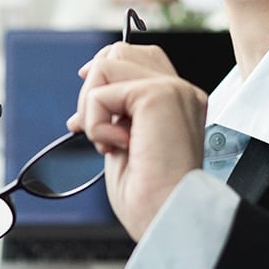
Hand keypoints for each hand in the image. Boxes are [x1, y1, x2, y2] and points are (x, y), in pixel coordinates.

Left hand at [66, 42, 207, 240]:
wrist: (167, 216)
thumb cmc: (151, 196)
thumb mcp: (127, 143)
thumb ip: (119, 112)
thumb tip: (89, 85)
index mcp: (179, 103)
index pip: (140, 60)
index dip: (105, 75)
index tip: (87, 112)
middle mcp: (181, 91)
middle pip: (119, 52)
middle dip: (92, 89)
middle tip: (91, 129)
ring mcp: (173, 90)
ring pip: (106, 65)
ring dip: (92, 108)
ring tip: (108, 141)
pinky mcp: (158, 95)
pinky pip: (101, 92)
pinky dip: (96, 123)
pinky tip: (116, 146)